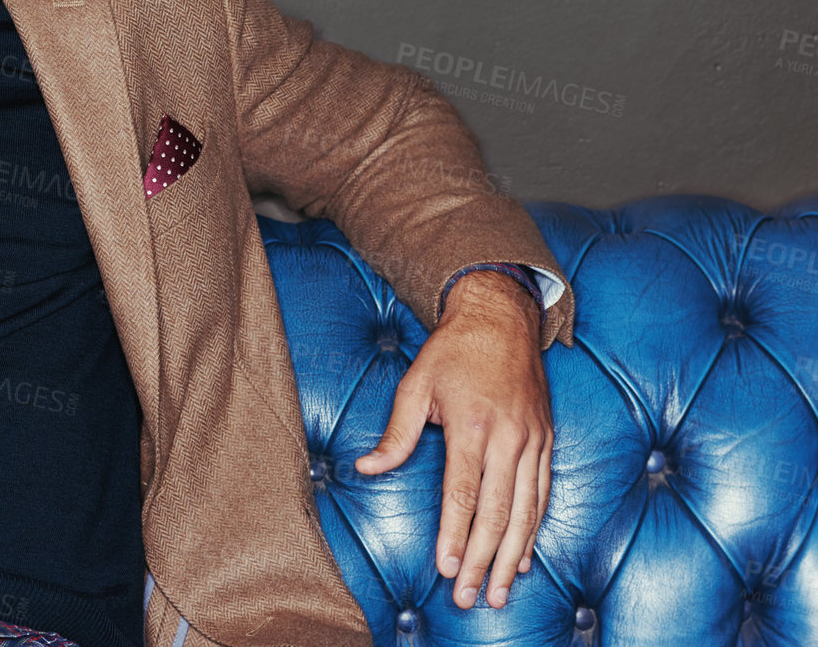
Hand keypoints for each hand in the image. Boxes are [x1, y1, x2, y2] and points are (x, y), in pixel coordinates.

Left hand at [353, 269, 549, 610]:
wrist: (502, 318)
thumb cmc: (452, 351)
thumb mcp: (415, 385)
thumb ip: (396, 434)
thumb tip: (366, 467)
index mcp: (471, 426)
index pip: (463, 493)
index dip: (455, 534)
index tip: (446, 567)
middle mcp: (508, 438)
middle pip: (497, 513)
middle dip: (482, 560)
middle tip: (468, 596)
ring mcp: (533, 441)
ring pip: (525, 511)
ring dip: (511, 556)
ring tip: (497, 591)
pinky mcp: (546, 441)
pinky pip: (543, 494)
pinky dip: (534, 530)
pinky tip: (522, 557)